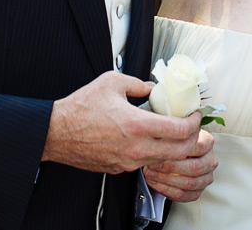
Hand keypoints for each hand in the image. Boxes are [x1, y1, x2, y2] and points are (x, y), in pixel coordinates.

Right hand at [41, 71, 201, 174]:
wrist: (57, 133)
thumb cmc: (80, 108)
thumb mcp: (111, 82)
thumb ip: (138, 83)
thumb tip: (151, 87)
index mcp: (138, 125)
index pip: (181, 130)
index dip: (194, 122)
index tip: (194, 114)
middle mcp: (137, 148)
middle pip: (180, 151)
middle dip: (191, 139)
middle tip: (190, 126)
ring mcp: (129, 161)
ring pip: (164, 159)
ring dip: (173, 147)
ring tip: (169, 132)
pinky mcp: (120, 168)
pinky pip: (145, 163)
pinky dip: (153, 153)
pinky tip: (147, 140)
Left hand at [143, 128, 216, 201]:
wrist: (169, 152)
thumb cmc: (168, 139)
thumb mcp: (170, 130)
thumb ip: (171, 128)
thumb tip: (164, 128)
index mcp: (207, 142)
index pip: (200, 147)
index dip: (178, 150)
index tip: (158, 149)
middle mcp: (210, 160)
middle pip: (195, 167)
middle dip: (170, 167)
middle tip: (152, 164)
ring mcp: (206, 178)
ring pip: (190, 183)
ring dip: (166, 179)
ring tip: (150, 173)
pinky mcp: (197, 191)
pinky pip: (183, 195)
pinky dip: (166, 190)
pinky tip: (154, 182)